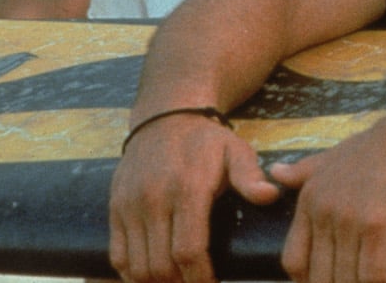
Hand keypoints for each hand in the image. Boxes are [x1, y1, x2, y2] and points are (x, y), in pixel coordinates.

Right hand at [108, 115, 279, 282]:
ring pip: (138, 266)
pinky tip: (153, 278)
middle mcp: (154, 198)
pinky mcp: (115, 208)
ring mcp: (130, 205)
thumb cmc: (206, 141)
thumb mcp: (235, 150)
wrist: (164, 118)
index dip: (200, 278)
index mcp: (187, 188)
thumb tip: (271, 196)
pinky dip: (132, 275)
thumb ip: (250, 176)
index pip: (189, 250)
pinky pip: (118, 256)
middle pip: (162, 265)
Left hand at [269, 116, 385, 282]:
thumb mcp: (334, 155)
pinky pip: (372, 275)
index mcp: (310, 199)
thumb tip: (275, 172)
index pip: (293, 260)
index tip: (330, 282)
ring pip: (346, 280)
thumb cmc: (381, 145)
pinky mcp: (379, 225)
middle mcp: (324, 211)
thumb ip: (304, 170)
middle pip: (319, 277)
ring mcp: (350, 219)